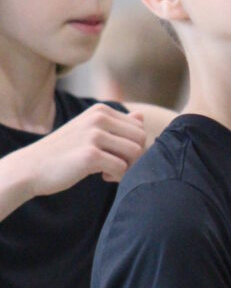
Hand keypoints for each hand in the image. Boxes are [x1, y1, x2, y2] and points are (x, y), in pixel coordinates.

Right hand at [20, 104, 146, 196]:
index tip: (116, 156)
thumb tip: (142, 116)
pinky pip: (122, 168)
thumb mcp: (89, 131)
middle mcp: (99, 118)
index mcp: (101, 110)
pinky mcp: (90, 155)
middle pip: (141, 140)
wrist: (30, 167)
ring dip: (127, 167)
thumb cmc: (63, 152)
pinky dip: (117, 177)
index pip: (139, 128)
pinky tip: (101, 176)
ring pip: (135, 153)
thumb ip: (116, 124)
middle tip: (116, 167)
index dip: (134, 147)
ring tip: (108, 172)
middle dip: (134, 158)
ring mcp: (95, 135)